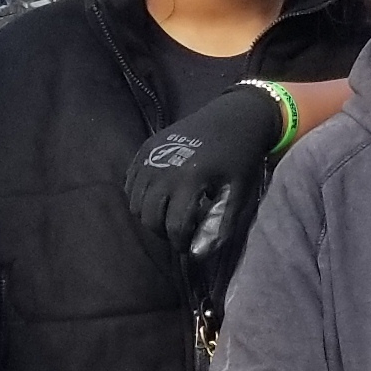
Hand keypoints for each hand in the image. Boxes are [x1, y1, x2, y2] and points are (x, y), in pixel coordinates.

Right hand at [122, 82, 286, 269]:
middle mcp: (163, 168)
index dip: (181, 243)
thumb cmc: (240, 158)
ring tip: (170, 212)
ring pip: (135, 204)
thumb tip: (195, 255)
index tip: (189, 245)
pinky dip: (141, 197)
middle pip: (149, 218)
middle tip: (179, 228)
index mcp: (189, 180)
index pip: (174, 227)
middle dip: (163, 232)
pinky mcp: (144, 148)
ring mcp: (150, 157)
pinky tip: (161, 195)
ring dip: (151, 216)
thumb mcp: (238, 193)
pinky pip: (130, 184)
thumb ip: (218, 226)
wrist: (233, 116)